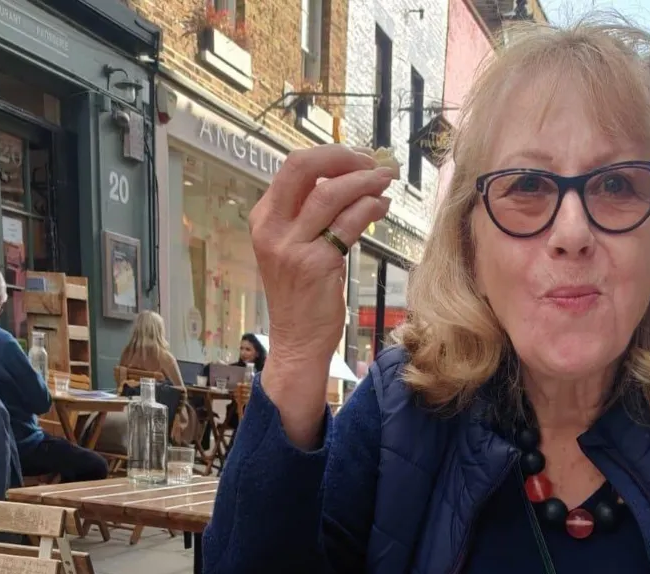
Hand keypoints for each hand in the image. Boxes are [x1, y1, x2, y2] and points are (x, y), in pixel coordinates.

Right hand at [249, 144, 394, 445]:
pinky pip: (348, 223)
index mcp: (264, 219)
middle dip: (342, 158)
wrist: (297, 342)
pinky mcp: (315, 264)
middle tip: (371, 163)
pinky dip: (370, 208)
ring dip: (365, 181)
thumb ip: (311, 214)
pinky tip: (382, 207)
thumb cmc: (301, 294)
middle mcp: (271, 229)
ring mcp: (291, 247)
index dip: (330, 155)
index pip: (293, 167)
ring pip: (330, 194)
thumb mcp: (294, 247)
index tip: (357, 157)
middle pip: (303, 168)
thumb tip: (347, 178)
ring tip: (385, 182)